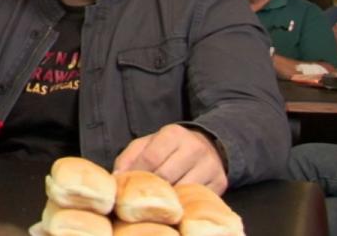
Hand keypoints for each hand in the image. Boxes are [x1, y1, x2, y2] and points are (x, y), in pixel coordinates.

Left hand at [113, 124, 227, 194]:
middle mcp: (194, 147)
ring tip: (160, 199)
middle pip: (166, 176)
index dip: (138, 173)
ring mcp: (210, 165)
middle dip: (152, 187)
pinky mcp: (220, 182)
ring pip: (183, 190)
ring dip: (168, 198)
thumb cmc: (171, 148)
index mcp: (174, 133)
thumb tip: (116, 178)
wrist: (209, 147)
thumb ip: (129, 157)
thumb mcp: (148, 144)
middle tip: (144, 194)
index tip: (129, 184)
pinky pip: (198, 199)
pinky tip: (176, 202)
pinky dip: (184, 204)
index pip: (151, 158)